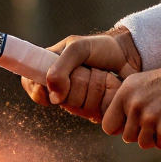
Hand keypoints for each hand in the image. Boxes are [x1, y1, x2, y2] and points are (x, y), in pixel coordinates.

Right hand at [20, 30, 140, 121]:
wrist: (129, 54)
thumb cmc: (101, 48)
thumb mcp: (78, 48)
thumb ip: (60, 68)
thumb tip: (53, 95)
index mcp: (51, 67)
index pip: (31, 83)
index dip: (36, 90)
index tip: (47, 91)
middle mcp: (62, 86)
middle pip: (57, 99)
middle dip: (74, 86)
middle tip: (87, 70)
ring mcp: (77, 99)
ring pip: (75, 107)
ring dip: (92, 90)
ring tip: (101, 75)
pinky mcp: (93, 108)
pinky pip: (91, 114)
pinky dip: (101, 101)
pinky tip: (108, 88)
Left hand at [101, 58, 160, 148]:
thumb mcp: (143, 84)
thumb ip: (128, 104)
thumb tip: (117, 128)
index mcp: (125, 93)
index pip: (108, 126)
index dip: (121, 128)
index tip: (134, 124)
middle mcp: (135, 105)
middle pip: (128, 138)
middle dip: (143, 133)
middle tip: (160, 119)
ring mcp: (150, 118)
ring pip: (145, 143)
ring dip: (158, 137)